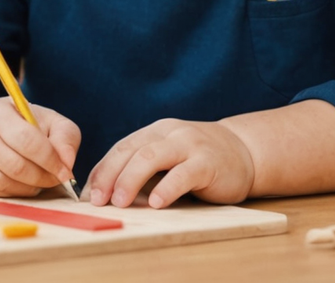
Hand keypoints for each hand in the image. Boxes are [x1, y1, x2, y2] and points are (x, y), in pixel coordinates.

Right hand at [0, 96, 79, 196]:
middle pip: (18, 167)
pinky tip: (27, 182)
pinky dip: (20, 192)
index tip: (65, 171)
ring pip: (8, 183)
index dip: (50, 160)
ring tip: (43, 178)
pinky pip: (1, 192)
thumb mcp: (45, 117)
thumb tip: (68, 163)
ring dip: (33, 186)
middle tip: (58, 178)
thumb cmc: (18, 121)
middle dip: (45, 177)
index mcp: (0, 116)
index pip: (27, 142)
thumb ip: (65, 135)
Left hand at [84, 119, 254, 208]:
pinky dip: (167, 188)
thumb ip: (145, 169)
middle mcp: (169, 134)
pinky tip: (156, 203)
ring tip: (119, 202)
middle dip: (111, 176)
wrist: (246, 152)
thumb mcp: (169, 158)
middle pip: (131, 151)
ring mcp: (189, 145)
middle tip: (98, 200)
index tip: (89, 193)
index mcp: (155, 132)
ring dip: (131, 180)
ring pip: (152, 158)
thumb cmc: (200, 160)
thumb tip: (109, 194)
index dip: (103, 170)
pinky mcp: (208, 162)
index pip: (121, 148)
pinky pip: (183, 174)